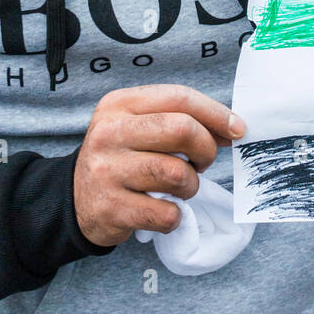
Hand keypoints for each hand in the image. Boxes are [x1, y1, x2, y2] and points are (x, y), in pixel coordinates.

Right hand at [73, 84, 245, 246]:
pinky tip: (163, 210)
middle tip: (202, 163)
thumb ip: (179, 120)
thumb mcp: (139, 127)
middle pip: (182, 130)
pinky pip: (166, 213)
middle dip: (206, 150)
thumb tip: (232, 129)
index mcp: (119, 104)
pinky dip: (175, 216)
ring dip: (191, 186)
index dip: (216, 113)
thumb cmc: (122, 158)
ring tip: (180, 188)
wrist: (75, 200)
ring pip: (178, 174)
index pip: (179, 97)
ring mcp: (107, 171)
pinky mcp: (111, 208)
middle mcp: (110, 133)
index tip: (237, 130)